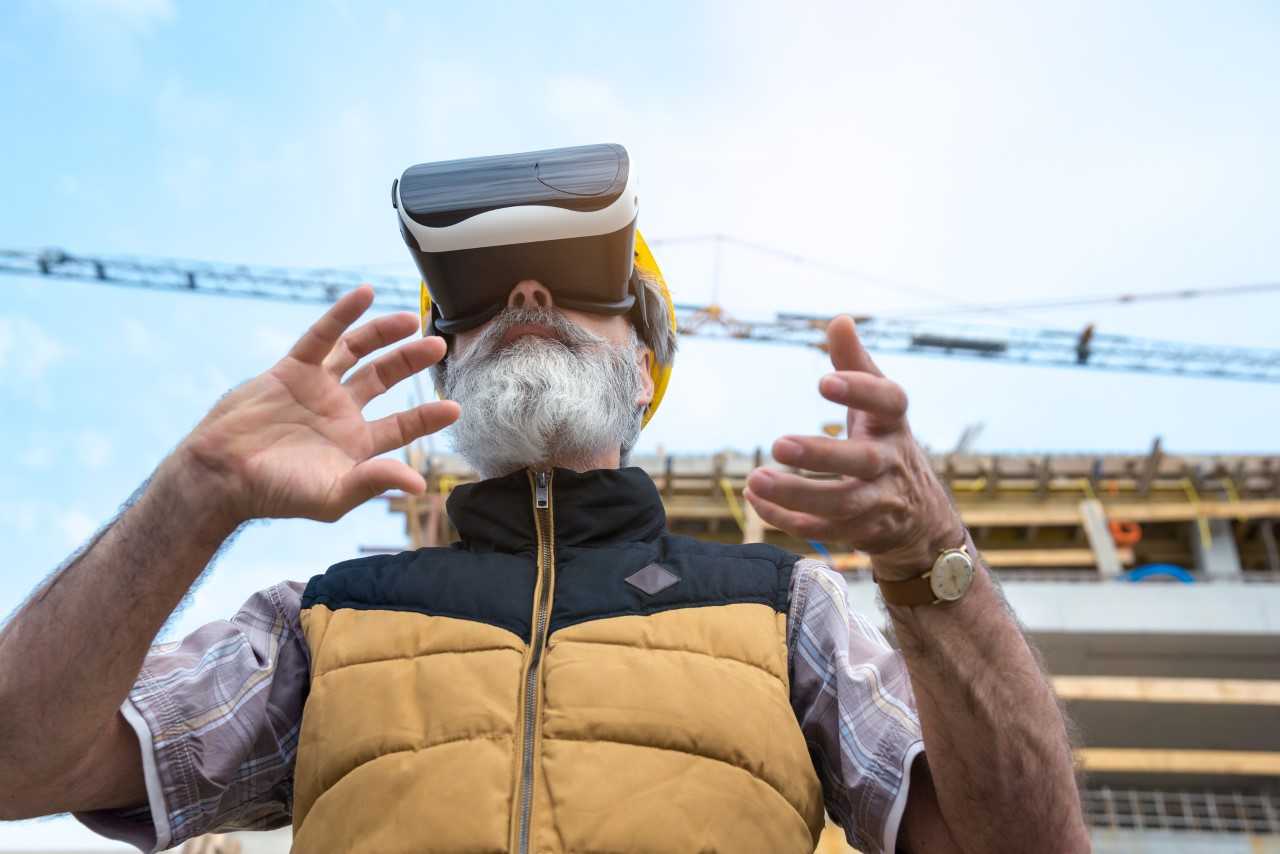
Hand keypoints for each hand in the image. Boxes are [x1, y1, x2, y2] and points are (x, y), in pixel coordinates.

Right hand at [173, 285, 459, 525]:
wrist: (221, 475)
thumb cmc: (275, 493)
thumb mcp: (332, 496)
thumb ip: (375, 483)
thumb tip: (420, 485)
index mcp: (355, 444)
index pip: (401, 426)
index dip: (428, 416)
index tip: (456, 408)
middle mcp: (339, 411)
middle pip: (384, 378)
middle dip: (411, 361)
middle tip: (438, 345)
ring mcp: (316, 387)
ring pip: (357, 352)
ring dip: (383, 334)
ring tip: (411, 320)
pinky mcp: (292, 369)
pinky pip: (322, 335)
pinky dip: (343, 314)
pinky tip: (364, 293)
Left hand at [744, 315, 962, 580]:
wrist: (922, 520)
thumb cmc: (887, 447)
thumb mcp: (879, 408)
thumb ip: (856, 365)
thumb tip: (839, 320)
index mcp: (893, 424)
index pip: (889, 402)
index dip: (861, 390)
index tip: (824, 381)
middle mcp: (890, 463)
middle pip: (861, 462)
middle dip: (821, 455)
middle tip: (778, 444)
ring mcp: (878, 502)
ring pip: (841, 504)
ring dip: (796, 493)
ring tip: (755, 480)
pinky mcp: (861, 532)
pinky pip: (822, 528)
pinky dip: (786, 518)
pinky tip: (755, 501)